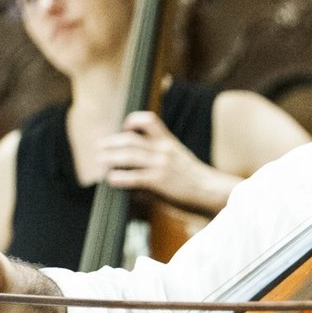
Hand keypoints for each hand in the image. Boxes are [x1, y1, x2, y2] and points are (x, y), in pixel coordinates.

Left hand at [97, 111, 222, 212]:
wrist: (212, 192)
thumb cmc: (195, 180)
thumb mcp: (180, 160)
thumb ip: (161, 156)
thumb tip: (140, 162)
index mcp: (169, 142)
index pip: (149, 120)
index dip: (133, 121)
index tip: (125, 128)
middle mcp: (163, 150)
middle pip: (130, 139)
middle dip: (111, 143)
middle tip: (99, 148)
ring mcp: (161, 165)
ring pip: (128, 156)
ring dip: (110, 158)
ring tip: (100, 161)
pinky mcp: (160, 182)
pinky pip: (134, 177)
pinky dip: (119, 177)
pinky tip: (111, 179)